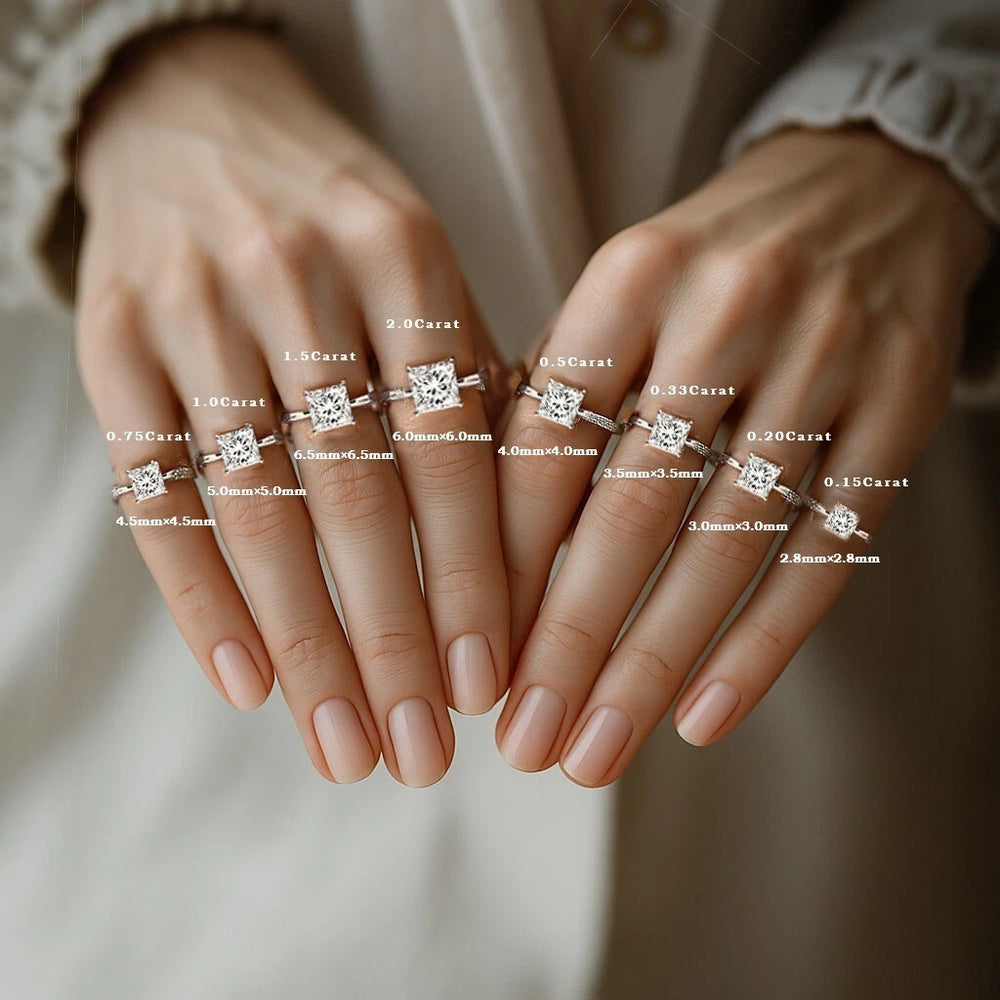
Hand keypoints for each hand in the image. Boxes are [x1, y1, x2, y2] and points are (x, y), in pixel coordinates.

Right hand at [76, 25, 508, 786]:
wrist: (197, 125)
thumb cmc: (340, 228)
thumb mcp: (425, 277)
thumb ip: (476, 391)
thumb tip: (531, 557)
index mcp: (402, 252)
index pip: (450, 444)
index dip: (472, 574)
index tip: (491, 683)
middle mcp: (296, 275)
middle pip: (354, 495)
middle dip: (393, 643)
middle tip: (424, 757)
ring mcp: (191, 306)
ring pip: (256, 511)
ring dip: (305, 647)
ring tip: (346, 747)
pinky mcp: (110, 340)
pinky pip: (156, 492)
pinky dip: (200, 599)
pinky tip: (248, 685)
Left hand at [494, 127, 991, 784]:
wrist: (868, 188)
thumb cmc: (709, 265)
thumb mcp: (618, 296)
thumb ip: (553, 400)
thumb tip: (477, 549)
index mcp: (632, 277)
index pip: (548, 444)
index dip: (502, 564)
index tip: (470, 658)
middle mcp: (728, 309)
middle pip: (632, 508)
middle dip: (568, 640)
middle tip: (522, 741)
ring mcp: (828, 358)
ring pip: (726, 543)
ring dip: (653, 662)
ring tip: (594, 751)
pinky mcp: (904, 405)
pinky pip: (828, 548)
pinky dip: (763, 644)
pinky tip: (703, 717)